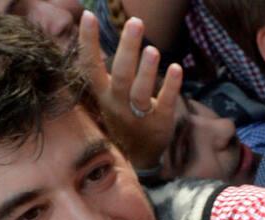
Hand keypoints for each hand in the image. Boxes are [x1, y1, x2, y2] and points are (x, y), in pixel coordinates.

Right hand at [79, 12, 182, 171]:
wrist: (138, 157)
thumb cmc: (123, 117)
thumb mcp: (109, 96)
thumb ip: (106, 71)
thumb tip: (96, 36)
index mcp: (103, 94)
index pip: (91, 66)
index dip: (88, 43)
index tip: (87, 17)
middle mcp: (118, 104)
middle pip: (121, 75)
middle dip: (127, 49)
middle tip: (135, 23)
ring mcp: (139, 116)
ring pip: (140, 93)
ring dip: (147, 70)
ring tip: (153, 49)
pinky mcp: (160, 123)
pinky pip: (165, 104)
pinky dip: (171, 87)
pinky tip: (176, 68)